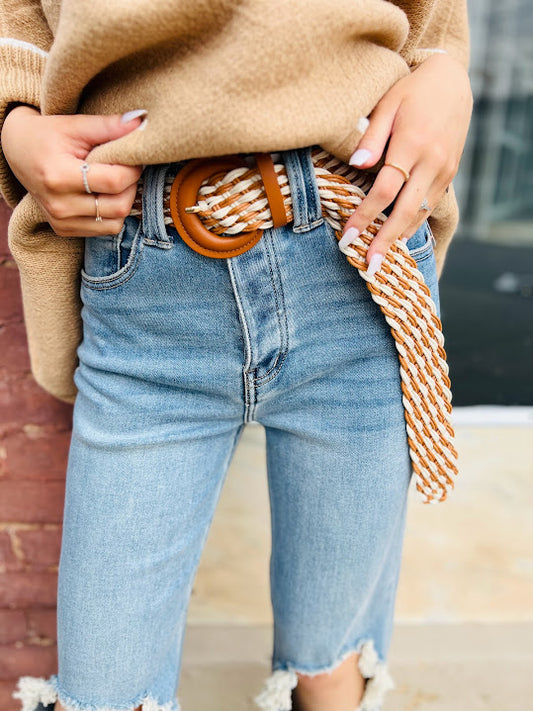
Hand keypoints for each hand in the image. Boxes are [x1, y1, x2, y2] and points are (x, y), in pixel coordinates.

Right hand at [1, 105, 146, 236]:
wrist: (18, 152)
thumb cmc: (46, 135)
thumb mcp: (74, 125)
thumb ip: (109, 126)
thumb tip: (142, 123)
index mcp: (58, 177)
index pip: (114, 181)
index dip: (133, 168)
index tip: (133, 157)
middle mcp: (59, 206)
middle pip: (119, 206)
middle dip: (131, 186)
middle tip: (126, 168)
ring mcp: (61, 221)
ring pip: (116, 222)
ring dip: (124, 201)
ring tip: (114, 181)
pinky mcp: (64, 230)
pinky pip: (105, 229)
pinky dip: (112, 213)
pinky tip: (103, 194)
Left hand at [339, 54, 472, 272]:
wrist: (452, 82)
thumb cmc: (411, 91)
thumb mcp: (387, 105)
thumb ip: (371, 137)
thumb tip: (355, 165)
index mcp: (412, 144)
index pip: (384, 190)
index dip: (365, 216)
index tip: (347, 237)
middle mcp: (432, 162)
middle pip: (405, 211)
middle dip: (385, 241)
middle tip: (369, 266)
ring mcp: (444, 171)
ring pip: (420, 213)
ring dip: (399, 239)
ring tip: (380, 260)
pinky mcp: (449, 174)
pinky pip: (429, 206)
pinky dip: (413, 225)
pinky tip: (398, 239)